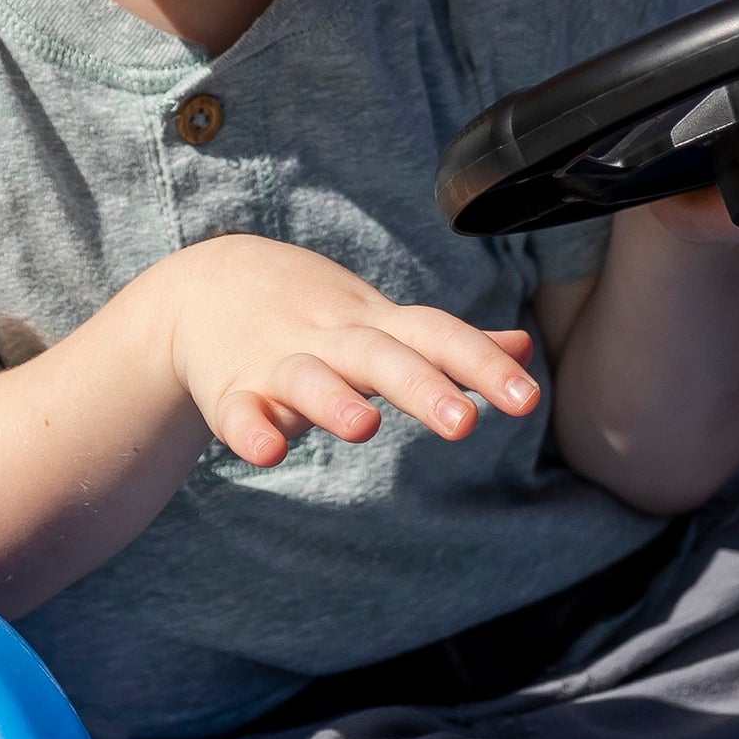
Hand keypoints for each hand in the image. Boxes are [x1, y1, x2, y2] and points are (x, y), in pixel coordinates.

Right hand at [156, 233, 541, 469]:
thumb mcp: (386, 322)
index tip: (528, 399)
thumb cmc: (320, 315)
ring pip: (310, 380)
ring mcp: (280, 364)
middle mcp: (336, 341)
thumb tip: (526, 348)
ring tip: (364, 428)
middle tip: (465, 424)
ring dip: (334, 402)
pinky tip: (267, 453)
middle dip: (423, 387)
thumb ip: (451, 343)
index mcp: (380, 327)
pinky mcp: (231, 392)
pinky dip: (250, 431)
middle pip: (383, 358)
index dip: (484, 365)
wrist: (209, 285)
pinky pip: (239, 413)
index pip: (439, 336)